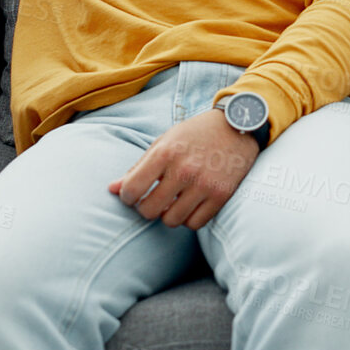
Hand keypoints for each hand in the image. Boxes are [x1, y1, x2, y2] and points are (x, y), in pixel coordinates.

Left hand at [111, 109, 258, 228]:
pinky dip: (189, 218)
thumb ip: (138, 167)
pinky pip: (195, 224)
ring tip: (174, 201)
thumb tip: (112, 190)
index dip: (128, 197)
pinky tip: (190, 204)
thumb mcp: (164, 142)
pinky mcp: (221, 195)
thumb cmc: (195, 134)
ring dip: (169, 214)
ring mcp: (204, 184)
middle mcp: (184, 170)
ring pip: (172, 221)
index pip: (132, 190)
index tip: (134, 194)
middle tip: (153, 200)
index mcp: (165, 153)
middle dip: (147, 209)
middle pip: (149, 211)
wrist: (237, 126)